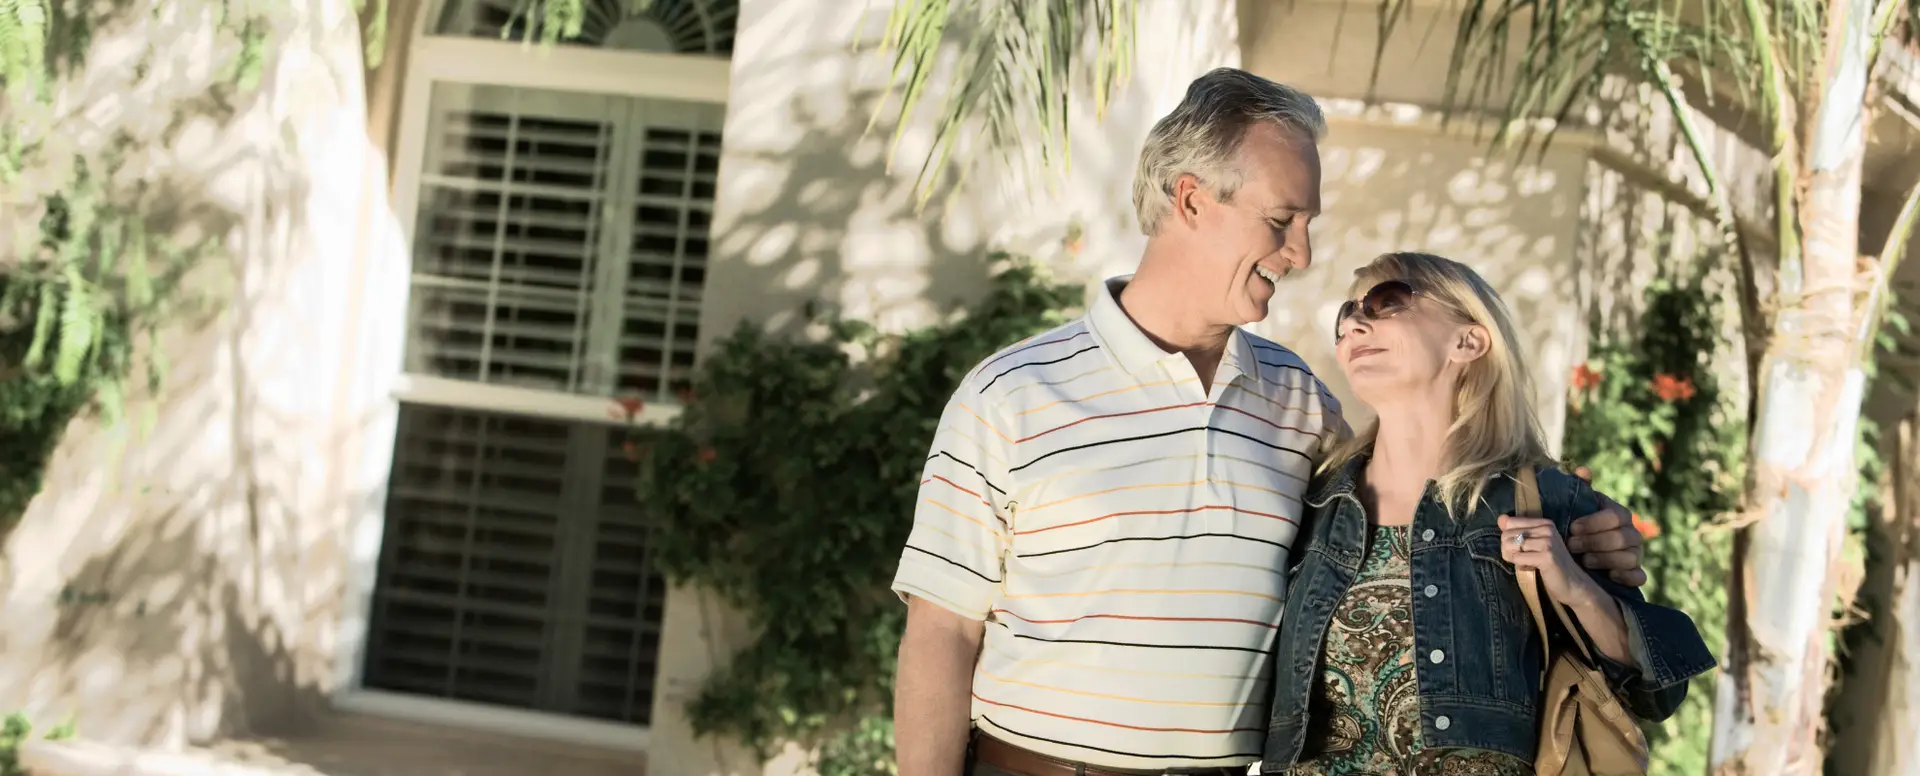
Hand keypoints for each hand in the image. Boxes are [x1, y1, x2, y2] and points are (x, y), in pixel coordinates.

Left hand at [1500, 515, 1605, 608]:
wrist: (1573, 585)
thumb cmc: (1551, 565)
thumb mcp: (1534, 545)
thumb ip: (1517, 530)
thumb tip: (1501, 518)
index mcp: (1545, 523)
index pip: (1510, 523)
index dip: (1509, 538)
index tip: (1522, 549)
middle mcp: (1547, 529)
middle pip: (1507, 535)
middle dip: (1508, 550)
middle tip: (1523, 559)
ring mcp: (1548, 542)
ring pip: (1510, 545)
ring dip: (1513, 558)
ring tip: (1528, 563)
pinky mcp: (1547, 556)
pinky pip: (1517, 557)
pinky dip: (1519, 565)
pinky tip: (1531, 568)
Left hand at [1565, 466, 1646, 587]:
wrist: (1582, 556)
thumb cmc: (1579, 528)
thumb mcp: (1578, 508)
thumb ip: (1580, 489)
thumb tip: (1583, 471)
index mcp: (1620, 515)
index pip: (1615, 516)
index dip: (1594, 522)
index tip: (1573, 527)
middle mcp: (1633, 534)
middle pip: (1622, 538)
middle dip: (1594, 542)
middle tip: (1571, 545)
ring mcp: (1636, 554)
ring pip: (1630, 557)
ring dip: (1605, 559)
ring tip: (1584, 560)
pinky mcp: (1636, 573)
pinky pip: (1639, 577)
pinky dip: (1626, 576)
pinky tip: (1609, 575)